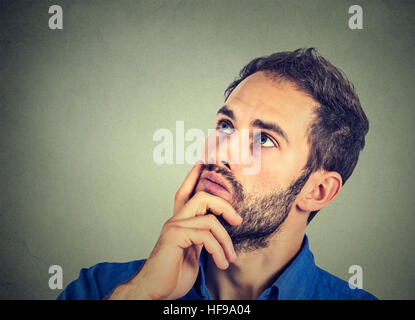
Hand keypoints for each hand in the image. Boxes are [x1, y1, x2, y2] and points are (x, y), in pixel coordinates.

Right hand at [108, 162, 241, 299]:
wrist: (154, 291)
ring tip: (229, 258)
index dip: (192, 178)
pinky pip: (206, 235)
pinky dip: (219, 250)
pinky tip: (221, 263)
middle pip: (201, 197)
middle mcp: (174, 221)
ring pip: (210, 220)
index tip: (201, 164)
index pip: (184, 194)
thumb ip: (201, 239)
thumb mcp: (192, 254)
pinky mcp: (174, 236)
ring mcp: (174, 227)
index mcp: (179, 224)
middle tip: (238, 221)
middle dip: (224, 205)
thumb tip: (217, 232)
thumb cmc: (172, 275)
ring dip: (226, 241)